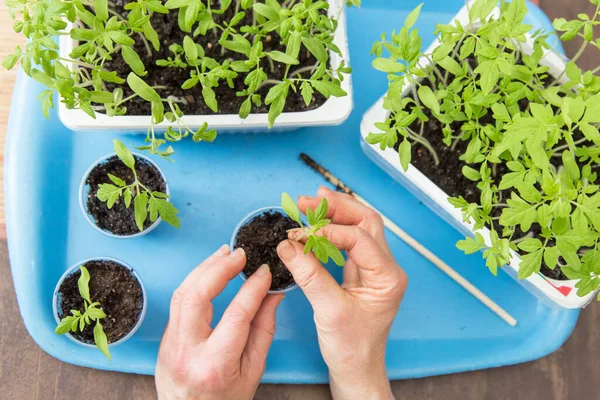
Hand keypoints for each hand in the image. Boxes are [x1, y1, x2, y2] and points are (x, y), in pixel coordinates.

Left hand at [155, 245, 283, 399]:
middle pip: (197, 296)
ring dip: (203, 269)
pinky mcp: (164, 339)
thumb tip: (272, 295)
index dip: (253, 288)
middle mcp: (187, 352)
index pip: (237, 314)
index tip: (264, 272)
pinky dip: (194, 283)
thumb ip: (264, 329)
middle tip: (239, 254)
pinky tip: (209, 273)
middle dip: (219, 268)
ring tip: (223, 255)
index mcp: (215, 364)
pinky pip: (177, 303)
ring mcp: (170, 345)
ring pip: (181, 294)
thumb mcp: (253, 371)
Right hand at [277, 187, 406, 399]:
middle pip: (366, 222)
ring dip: (335, 213)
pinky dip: (332, 230)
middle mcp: (386, 268)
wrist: (356, 368)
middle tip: (307, 200)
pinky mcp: (362, 272)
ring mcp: (375, 269)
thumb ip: (308, 274)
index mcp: (388, 277)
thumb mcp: (329, 310)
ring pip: (360, 228)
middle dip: (337, 207)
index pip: (358, 238)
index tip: (299, 232)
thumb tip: (288, 245)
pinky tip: (316, 225)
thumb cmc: (351, 347)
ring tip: (310, 204)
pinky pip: (349, 242)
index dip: (327, 230)